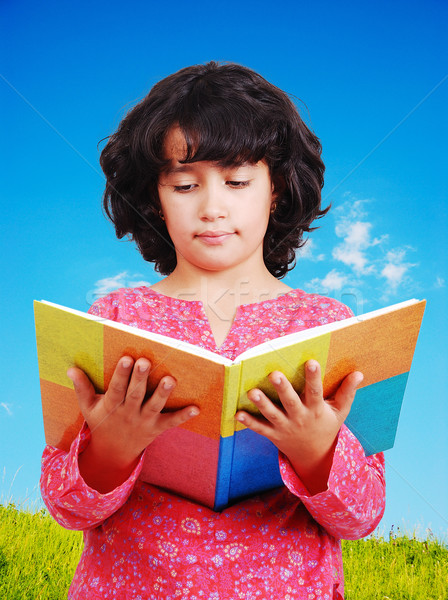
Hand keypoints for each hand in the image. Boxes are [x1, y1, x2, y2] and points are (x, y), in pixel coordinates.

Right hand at [67, 356, 199, 492]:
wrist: (113, 453)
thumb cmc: (101, 422)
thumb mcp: (88, 408)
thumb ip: (82, 388)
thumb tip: (71, 369)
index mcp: (111, 406)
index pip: (116, 388)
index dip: (121, 374)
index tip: (126, 358)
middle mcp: (128, 413)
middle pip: (135, 395)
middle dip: (140, 378)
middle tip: (145, 361)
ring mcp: (144, 421)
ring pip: (154, 406)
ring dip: (163, 394)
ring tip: (170, 379)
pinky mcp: (157, 428)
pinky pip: (171, 422)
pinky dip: (183, 416)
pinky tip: (196, 408)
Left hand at [235, 360, 362, 494]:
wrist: (315, 457)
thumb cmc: (327, 426)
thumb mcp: (340, 412)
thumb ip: (347, 392)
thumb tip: (359, 373)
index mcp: (316, 410)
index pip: (315, 392)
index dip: (314, 377)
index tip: (312, 361)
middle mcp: (299, 418)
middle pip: (290, 402)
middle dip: (282, 389)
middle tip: (274, 374)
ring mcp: (285, 427)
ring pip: (272, 415)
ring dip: (261, 404)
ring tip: (251, 392)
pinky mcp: (274, 434)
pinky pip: (260, 429)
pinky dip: (249, 422)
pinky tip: (237, 413)